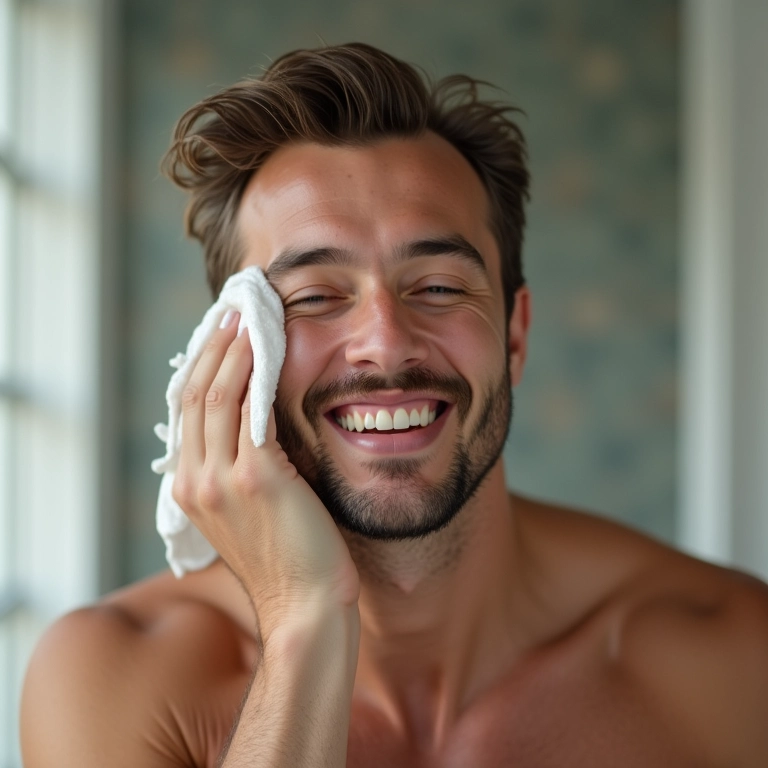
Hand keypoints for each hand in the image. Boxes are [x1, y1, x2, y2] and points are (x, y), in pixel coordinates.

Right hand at [172, 312, 358, 632]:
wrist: (305, 606)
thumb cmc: (290, 559)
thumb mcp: (251, 510)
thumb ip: (242, 468)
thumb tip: (256, 420)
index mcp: (189, 489)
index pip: (187, 411)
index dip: (203, 366)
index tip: (221, 334)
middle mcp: (194, 481)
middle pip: (194, 394)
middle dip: (214, 346)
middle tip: (233, 310)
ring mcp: (219, 479)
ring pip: (216, 394)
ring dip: (234, 349)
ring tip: (248, 316)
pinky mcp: (254, 477)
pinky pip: (248, 409)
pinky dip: (255, 372)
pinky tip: (267, 347)